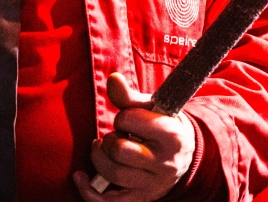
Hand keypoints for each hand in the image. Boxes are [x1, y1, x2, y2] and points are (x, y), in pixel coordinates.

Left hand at [72, 74, 196, 201]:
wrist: (187, 156)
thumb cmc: (164, 126)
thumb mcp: (154, 108)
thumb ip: (130, 96)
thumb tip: (113, 78)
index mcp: (171, 135)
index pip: (129, 120)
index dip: (123, 117)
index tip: (129, 120)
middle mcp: (164, 163)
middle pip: (119, 150)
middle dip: (110, 139)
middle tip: (117, 136)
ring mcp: (152, 185)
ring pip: (112, 174)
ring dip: (99, 159)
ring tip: (104, 150)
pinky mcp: (140, 199)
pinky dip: (88, 191)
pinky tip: (80, 177)